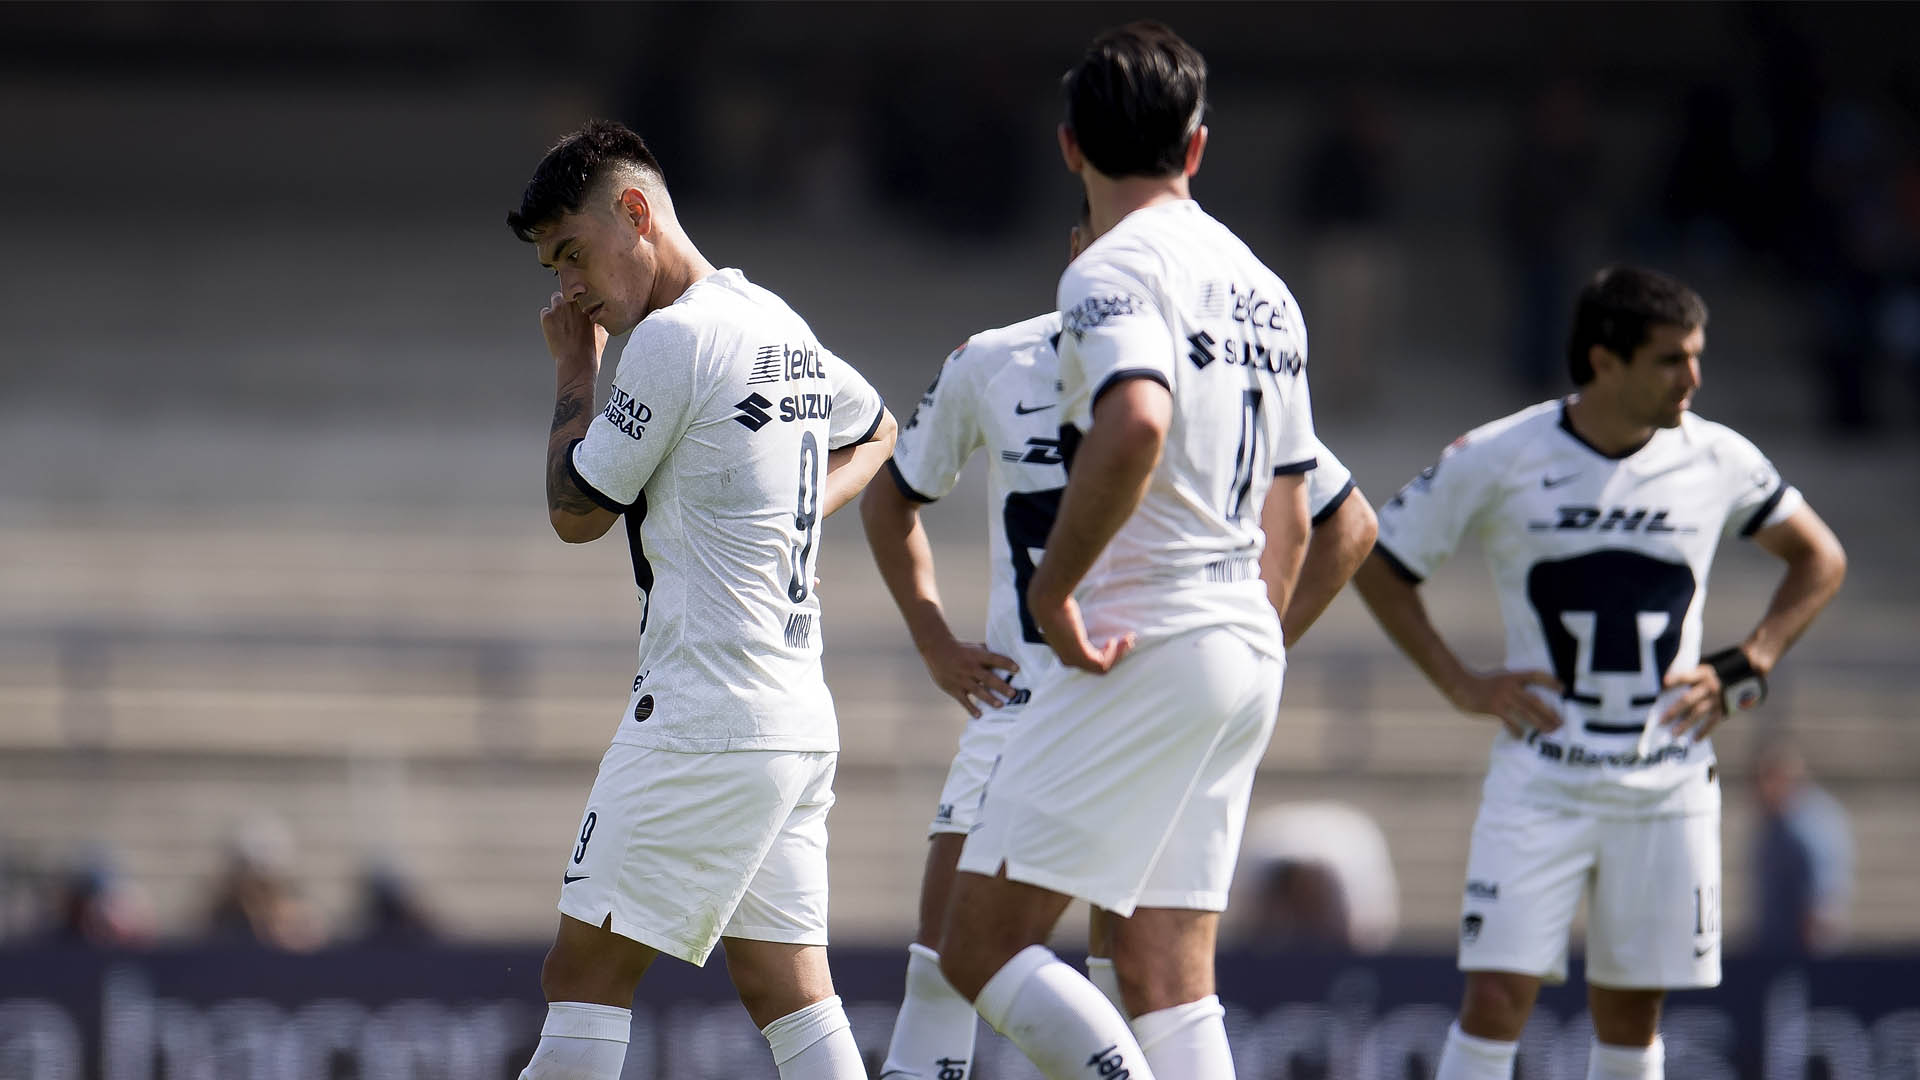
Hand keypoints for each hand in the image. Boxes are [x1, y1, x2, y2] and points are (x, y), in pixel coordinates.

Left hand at [541, 292, 607, 371]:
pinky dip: (548, 318)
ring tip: (562, 321)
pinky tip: (555, 329)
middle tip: (570, 314)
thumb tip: (598, 312)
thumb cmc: (591, 349)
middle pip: (568, 292)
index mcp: (587, 303)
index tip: (580, 303)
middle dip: (569, 301)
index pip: (581, 290)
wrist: (577, 362)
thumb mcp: (603, 330)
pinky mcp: (547, 316)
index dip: (580, 297)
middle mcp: (572, 302)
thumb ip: (599, 316)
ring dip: (558, 307)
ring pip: (555, 299)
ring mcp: (558, 308)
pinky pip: (545, 311)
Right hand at [919, 636, 1019, 717]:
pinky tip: (979, 716)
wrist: (937, 650)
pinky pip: (964, 701)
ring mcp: (962, 679)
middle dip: (1001, 686)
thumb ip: (988, 653)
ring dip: (990, 699)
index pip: (994, 659)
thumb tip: (1006, 654)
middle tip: (1013, 694)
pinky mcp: (954, 689)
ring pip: (978, 691)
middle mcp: (971, 668)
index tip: (1017, 669)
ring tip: (1000, 705)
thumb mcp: (974, 648)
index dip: (1006, 664)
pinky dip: (971, 708)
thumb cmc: (960, 649)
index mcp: (977, 656)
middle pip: (988, 678)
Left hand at [1030, 592, 1134, 673]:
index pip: (1090, 661)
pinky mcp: (1078, 655)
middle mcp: (1068, 660)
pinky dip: (1112, 654)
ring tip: (1127, 640)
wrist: (1048, 601)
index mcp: (1065, 653)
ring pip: (1102, 667)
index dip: (1107, 653)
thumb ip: (1077, 626)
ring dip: (1118, 654)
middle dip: (1117, 654)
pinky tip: (1114, 641)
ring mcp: (1072, 659)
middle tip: (1129, 640)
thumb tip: (1085, 622)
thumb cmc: (1057, 605)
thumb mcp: (1069, 619)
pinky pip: (1101, 663)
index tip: (1117, 640)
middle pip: (1098, 666)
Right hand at [1447, 669, 1563, 736]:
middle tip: (1561, 722)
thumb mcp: (1499, 679)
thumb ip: (1513, 685)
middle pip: (1535, 701)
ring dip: (1540, 723)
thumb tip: (1528, 699)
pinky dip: (1517, 730)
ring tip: (1550, 731)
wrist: (1461, 685)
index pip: (1535, 676)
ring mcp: (1503, 698)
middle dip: (1550, 712)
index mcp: (1512, 676)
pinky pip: (1510, 721)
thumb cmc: (1480, 683)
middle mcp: (1510, 686)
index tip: (1563, 688)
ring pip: (1527, 712)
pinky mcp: (1494, 708)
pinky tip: (1522, 737)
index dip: (1550, 681)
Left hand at [1661, 662, 1726, 739]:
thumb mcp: (1702, 670)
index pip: (1686, 677)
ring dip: (1686, 724)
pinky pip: (1713, 722)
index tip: (1664, 683)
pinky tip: (1695, 739)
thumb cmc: (1712, 674)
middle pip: (1689, 699)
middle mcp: (1710, 686)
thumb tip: (1665, 691)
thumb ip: (1688, 678)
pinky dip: (1704, 731)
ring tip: (1674, 733)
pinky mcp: (1724, 708)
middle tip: (1662, 721)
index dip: (1675, 679)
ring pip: (1699, 712)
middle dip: (1674, 711)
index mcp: (1703, 673)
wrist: (1741, 675)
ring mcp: (1718, 698)